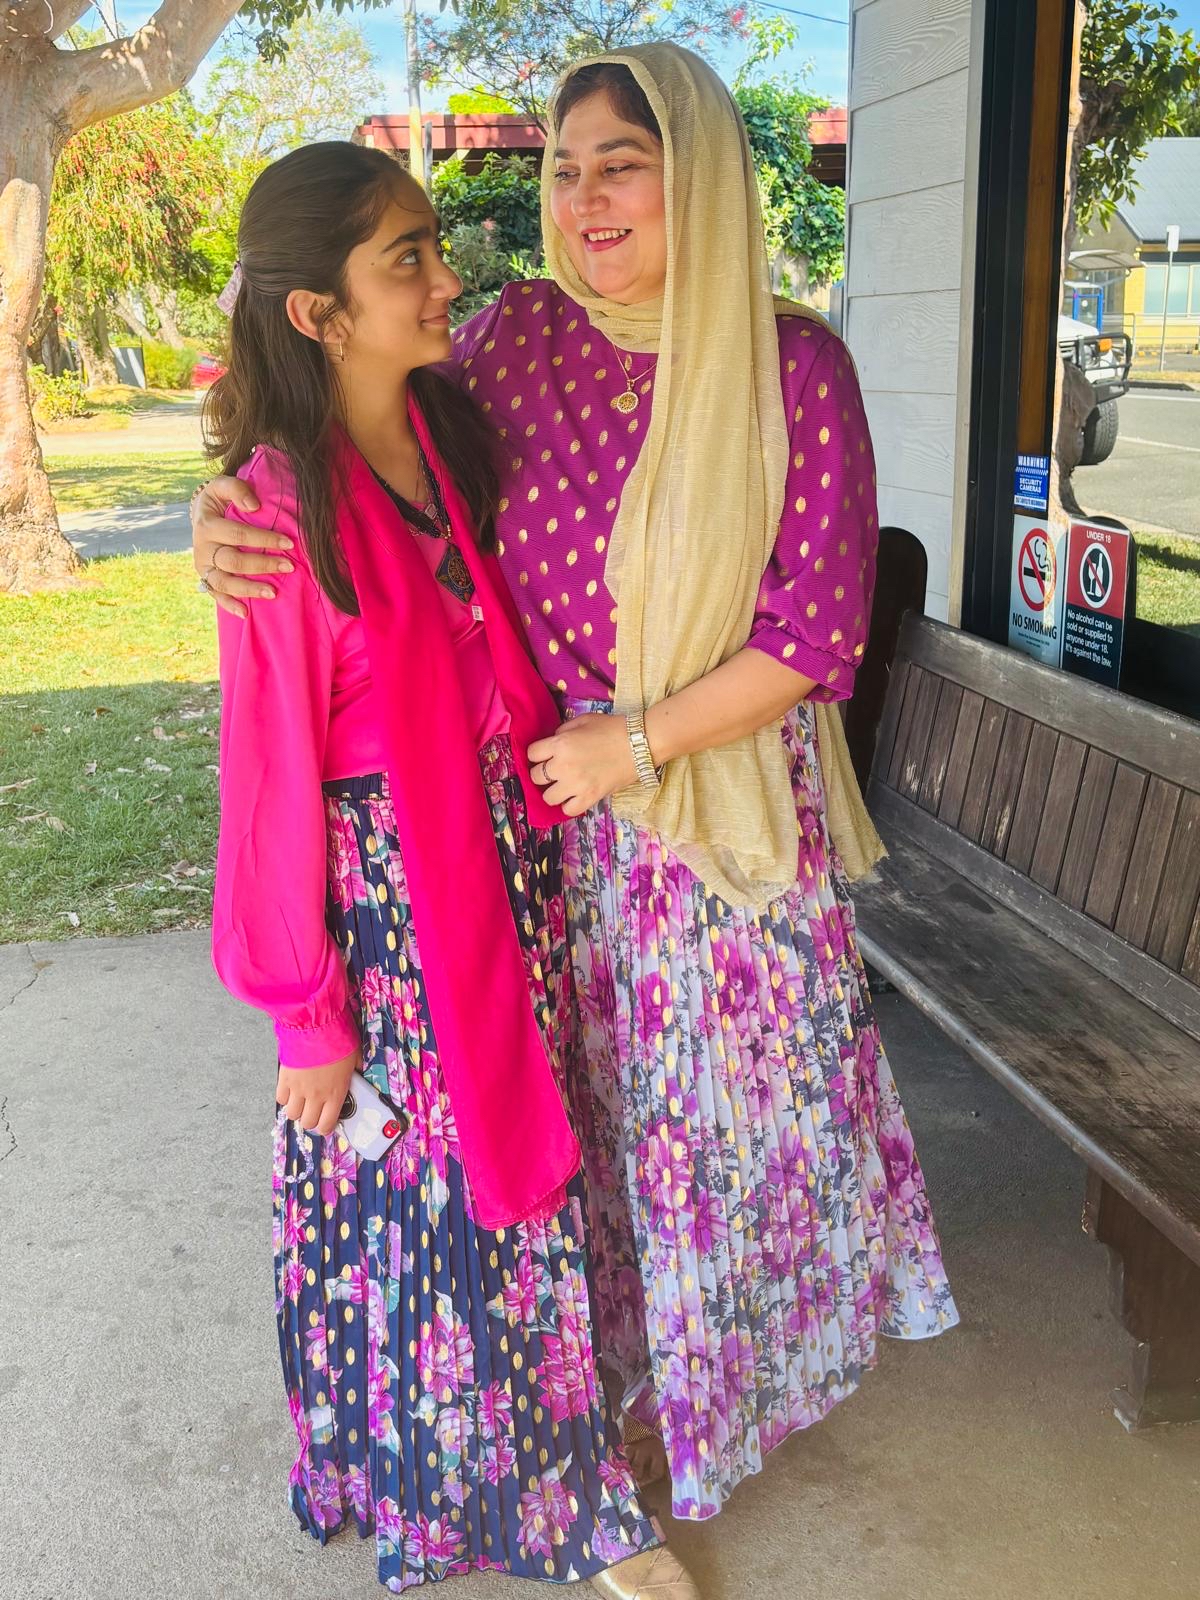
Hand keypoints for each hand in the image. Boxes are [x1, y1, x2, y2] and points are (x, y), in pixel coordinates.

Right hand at [192, 476, 294, 619]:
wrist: (200, 514)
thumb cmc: (219, 500)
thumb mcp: (222, 486)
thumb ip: (237, 489)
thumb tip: (254, 505)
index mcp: (207, 525)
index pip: (238, 534)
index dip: (264, 539)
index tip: (289, 543)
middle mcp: (203, 548)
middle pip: (233, 561)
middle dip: (262, 565)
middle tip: (288, 566)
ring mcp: (203, 566)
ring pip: (224, 582)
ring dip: (249, 589)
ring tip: (273, 593)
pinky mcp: (205, 578)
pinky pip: (216, 595)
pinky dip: (229, 605)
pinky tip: (245, 614)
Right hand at [276, 1048, 359, 1137]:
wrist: (316, 1025)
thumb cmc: (338, 1039)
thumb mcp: (355, 1057)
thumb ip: (355, 1072)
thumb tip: (357, 1075)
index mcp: (336, 1093)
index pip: (327, 1124)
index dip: (326, 1127)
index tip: (326, 1123)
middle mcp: (316, 1095)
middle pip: (308, 1122)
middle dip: (311, 1120)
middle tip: (314, 1111)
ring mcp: (298, 1089)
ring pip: (292, 1114)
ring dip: (297, 1110)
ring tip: (302, 1101)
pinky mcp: (285, 1079)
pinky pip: (281, 1099)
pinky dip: (285, 1098)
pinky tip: (292, 1090)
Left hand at [528, 714, 637, 817]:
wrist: (639, 743)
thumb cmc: (612, 728)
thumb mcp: (582, 721)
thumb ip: (562, 731)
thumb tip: (553, 742)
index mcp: (560, 744)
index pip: (531, 754)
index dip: (537, 754)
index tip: (544, 755)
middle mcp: (563, 766)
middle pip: (535, 777)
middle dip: (542, 773)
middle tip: (553, 771)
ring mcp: (575, 784)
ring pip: (548, 798)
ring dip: (553, 792)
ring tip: (563, 786)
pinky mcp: (590, 798)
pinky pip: (568, 810)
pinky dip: (569, 805)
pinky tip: (575, 797)